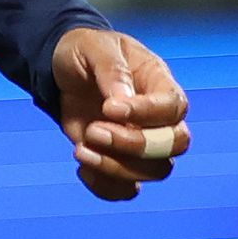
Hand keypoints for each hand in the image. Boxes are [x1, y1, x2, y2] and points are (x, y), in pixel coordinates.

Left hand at [49, 28, 190, 201]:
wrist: (63, 71)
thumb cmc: (86, 52)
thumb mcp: (95, 48)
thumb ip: (112, 70)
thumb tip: (122, 99)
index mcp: (160, 83)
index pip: (173, 108)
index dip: (146, 114)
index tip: (108, 108)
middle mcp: (158, 118)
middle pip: (174, 146)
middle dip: (135, 146)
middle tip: (94, 130)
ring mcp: (142, 143)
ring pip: (153, 172)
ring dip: (115, 168)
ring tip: (80, 148)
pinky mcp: (120, 162)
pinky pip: (126, 190)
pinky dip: (104, 186)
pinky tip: (82, 162)